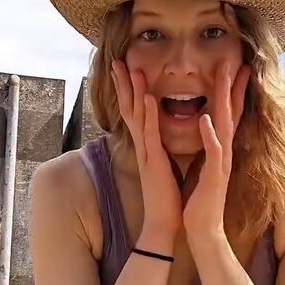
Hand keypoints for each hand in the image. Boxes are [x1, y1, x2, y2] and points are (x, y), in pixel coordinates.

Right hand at [111, 60, 182, 240]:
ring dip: (134, 92)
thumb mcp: (164, 166)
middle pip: (129, 109)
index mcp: (147, 146)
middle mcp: (143, 147)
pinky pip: (150, 134)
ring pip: (137, 117)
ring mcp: (146, 154)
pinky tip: (147, 97)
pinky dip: (148, 115)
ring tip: (130, 68)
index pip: (135, 113)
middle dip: (123, 85)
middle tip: (117, 60)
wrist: (164, 224)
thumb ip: (160, 149)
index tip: (126, 70)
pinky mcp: (154, 162)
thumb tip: (160, 137)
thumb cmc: (166, 197)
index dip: (130, 92)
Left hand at [182, 60, 250, 237]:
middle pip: (231, 112)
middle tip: (236, 59)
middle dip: (233, 85)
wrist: (202, 229)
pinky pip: (213, 151)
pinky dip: (210, 134)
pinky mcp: (214, 175)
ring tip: (225, 76)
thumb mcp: (202, 165)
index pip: (227, 113)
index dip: (230, 89)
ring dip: (225, 99)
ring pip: (225, 124)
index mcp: (218, 148)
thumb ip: (206, 146)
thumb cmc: (200, 199)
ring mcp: (221, 162)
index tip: (232, 65)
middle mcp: (224, 151)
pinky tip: (207, 117)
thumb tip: (204, 127)